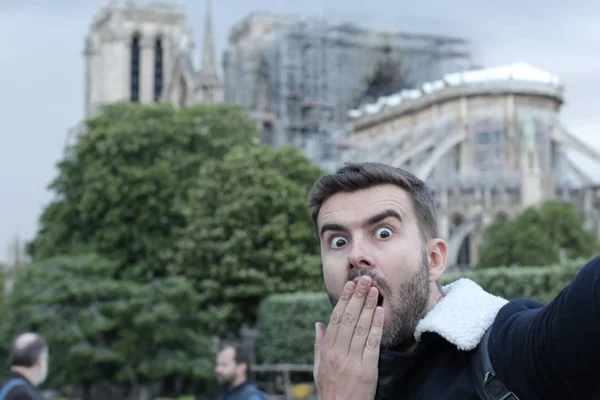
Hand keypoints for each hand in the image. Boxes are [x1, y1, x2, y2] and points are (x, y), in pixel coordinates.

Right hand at [314, 276, 383, 399]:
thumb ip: (319, 345)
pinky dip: (377, 326)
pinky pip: (373, 344)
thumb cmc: (330, 391)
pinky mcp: (367, 370)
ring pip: (361, 328)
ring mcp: (352, 361)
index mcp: (326, 351)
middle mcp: (338, 354)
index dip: (344, 300)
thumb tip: (318, 324)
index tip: (350, 285)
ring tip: (375, 290)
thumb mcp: (318, 368)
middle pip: (349, 319)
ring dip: (369, 307)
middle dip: (357, 297)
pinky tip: (380, 313)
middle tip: (365, 280)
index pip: (336, 319)